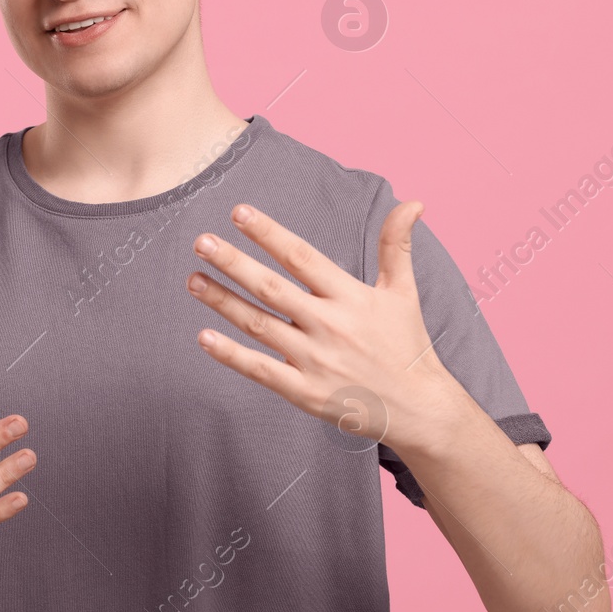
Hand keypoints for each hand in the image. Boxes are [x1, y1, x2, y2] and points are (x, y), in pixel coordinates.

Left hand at [185, 202, 471, 449]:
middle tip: (201, 242)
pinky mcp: (305, 392)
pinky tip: (203, 337)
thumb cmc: (407, 345)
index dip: (269, 233)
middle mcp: (329, 326)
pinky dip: (231, 355)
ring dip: (222, 302)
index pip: (301, 257)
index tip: (239, 213)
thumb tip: (413, 202)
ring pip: (258, 325)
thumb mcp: (403, 292)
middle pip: (271, 288)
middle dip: (234, 263)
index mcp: (350, 297)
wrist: (419, 409)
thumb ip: (397, 245)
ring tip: (193, 279)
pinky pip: (260, 370)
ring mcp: (315, 360)